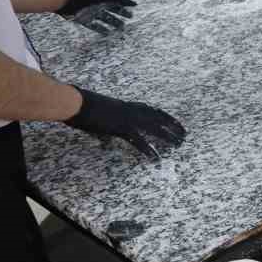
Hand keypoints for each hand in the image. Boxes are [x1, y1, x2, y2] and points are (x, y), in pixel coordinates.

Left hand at [56, 0, 135, 33]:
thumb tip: (135, 4)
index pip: (116, 1)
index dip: (124, 7)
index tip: (132, 13)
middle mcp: (97, 2)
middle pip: (111, 10)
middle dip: (120, 16)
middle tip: (128, 23)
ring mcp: (90, 11)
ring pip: (104, 18)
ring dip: (112, 23)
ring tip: (120, 29)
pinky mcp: (83, 18)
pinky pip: (93, 25)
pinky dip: (100, 29)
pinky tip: (107, 33)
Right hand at [66, 88, 185, 161]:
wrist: (77, 103)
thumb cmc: (86, 107)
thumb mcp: (103, 115)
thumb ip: (109, 126)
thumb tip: (106, 139)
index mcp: (130, 106)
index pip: (155, 111)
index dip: (168, 118)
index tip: (178, 123)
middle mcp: (133, 111)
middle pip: (159, 120)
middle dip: (173, 128)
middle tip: (185, 136)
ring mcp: (128, 119)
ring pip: (154, 129)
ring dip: (167, 138)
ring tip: (178, 145)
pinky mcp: (121, 128)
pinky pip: (138, 141)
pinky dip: (147, 150)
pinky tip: (155, 158)